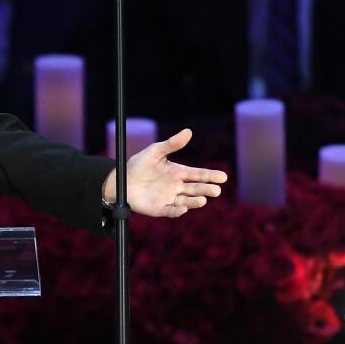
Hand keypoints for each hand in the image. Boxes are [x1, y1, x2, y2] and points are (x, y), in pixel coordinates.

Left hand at [102, 128, 226, 217]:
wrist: (121, 180)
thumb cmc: (139, 165)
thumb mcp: (155, 151)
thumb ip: (171, 144)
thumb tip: (188, 131)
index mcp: (178, 173)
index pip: (199, 174)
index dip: (211, 176)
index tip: (223, 177)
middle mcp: (177, 187)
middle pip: (195, 189)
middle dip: (206, 190)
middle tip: (216, 190)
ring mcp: (169, 198)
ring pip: (186, 202)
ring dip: (194, 202)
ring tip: (203, 200)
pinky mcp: (159, 208)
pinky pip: (170, 211)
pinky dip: (176, 211)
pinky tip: (182, 210)